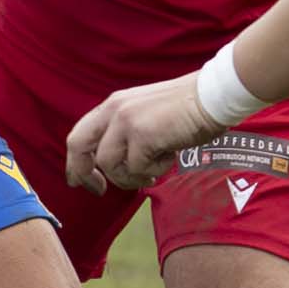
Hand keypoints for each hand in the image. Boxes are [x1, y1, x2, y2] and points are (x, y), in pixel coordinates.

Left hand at [68, 73, 213, 191]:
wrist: (212, 97)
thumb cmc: (187, 109)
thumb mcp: (147, 115)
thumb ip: (127, 133)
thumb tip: (116, 166)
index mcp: (113, 104)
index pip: (79, 134)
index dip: (76, 161)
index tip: (80, 181)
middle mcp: (114, 110)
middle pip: (78, 147)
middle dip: (83, 174)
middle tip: (99, 191)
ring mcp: (127, 121)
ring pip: (110, 165)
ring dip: (131, 177)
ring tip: (154, 170)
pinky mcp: (143, 135)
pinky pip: (137, 168)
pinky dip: (153, 170)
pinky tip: (169, 158)